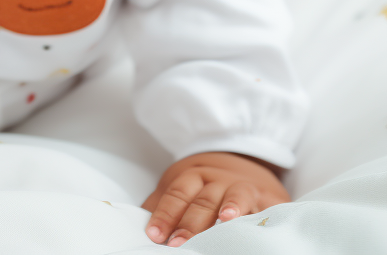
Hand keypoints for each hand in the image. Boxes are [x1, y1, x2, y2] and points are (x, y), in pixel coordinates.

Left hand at [142, 151, 288, 246]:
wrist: (243, 160)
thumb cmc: (205, 182)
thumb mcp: (181, 185)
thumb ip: (162, 203)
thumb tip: (138, 221)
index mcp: (192, 176)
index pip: (176, 194)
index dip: (165, 215)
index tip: (154, 235)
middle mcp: (217, 180)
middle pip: (202, 200)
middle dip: (190, 224)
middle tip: (178, 245)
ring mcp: (242, 187)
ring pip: (233, 197)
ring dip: (228, 209)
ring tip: (222, 223)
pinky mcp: (267, 197)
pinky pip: (264, 205)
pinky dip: (259, 213)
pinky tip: (255, 222)